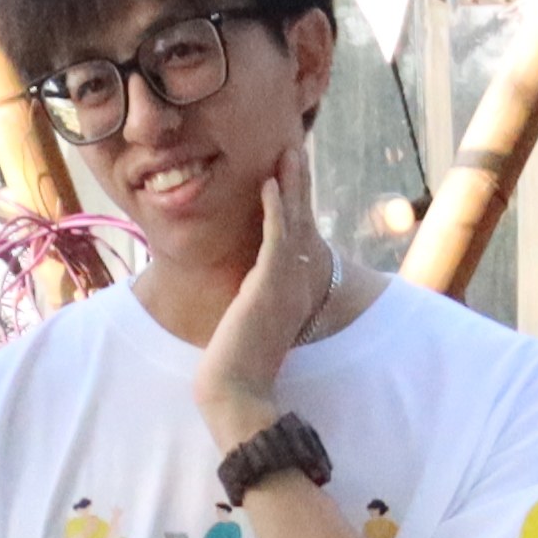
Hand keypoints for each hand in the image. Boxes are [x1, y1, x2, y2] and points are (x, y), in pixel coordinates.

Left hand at [189, 150, 331, 451]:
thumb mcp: (246, 327)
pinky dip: (275, 208)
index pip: (296, 236)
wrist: (236, 392)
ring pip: (294, 222)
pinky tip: (270, 182)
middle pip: (301, 220)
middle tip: (297, 146)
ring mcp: (286, 283)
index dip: (295, 203)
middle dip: (299, 183)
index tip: (290, 174)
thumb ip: (252, 305)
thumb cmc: (235, 369)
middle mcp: (296, 283)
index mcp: (292, 290)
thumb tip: (243, 296)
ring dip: (292, 184)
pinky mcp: (270, 284)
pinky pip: (277, 237)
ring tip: (290, 149)